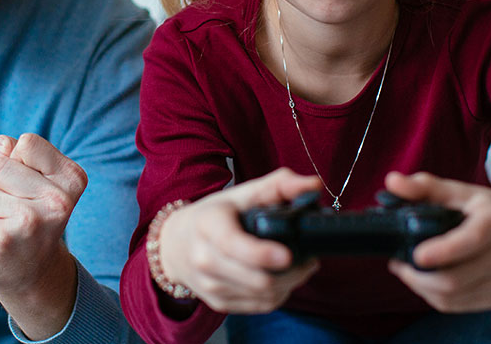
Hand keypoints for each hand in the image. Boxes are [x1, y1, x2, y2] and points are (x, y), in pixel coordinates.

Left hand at [0, 133, 86, 338]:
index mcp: (71, 180)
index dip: (17, 160)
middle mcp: (56, 201)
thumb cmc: (30, 218)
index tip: (28, 185)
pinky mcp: (0, 241)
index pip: (26, 143)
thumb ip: (15, 155)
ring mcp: (28, 222)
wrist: (34, 275)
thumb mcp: (35, 181)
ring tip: (3, 223)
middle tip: (12, 209)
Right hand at [158, 168, 322, 313]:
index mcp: (207, 225)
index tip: (287, 254)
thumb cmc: (214, 215)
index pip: (234, 245)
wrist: (176, 244)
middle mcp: (203, 259)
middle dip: (292, 271)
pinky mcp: (218, 303)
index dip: (262, 254)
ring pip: (263, 295)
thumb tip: (314, 185)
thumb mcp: (242, 193)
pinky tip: (284, 278)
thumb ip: (281, 184)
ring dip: (290, 283)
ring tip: (300, 266)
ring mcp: (210, 285)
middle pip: (257, 279)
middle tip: (309, 257)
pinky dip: (278, 294)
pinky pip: (259, 306)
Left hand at [384, 171, 490, 312]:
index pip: (471, 240)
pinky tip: (424, 280)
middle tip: (398, 262)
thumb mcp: (460, 191)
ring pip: (451, 298)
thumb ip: (424, 186)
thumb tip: (392, 182)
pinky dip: (433, 296)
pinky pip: (456, 306)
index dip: (444, 251)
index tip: (417, 255)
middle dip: (418, 276)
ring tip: (407, 270)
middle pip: (456, 279)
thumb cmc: (486, 209)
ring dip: (421, 287)